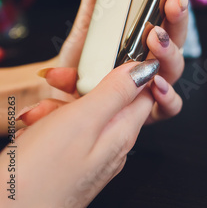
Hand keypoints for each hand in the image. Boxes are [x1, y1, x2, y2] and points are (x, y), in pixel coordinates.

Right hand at [0, 59, 160, 206]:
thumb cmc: (40, 176)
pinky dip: (50, 122)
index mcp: (123, 132)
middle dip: (83, 85)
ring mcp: (93, 154)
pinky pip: (68, 131)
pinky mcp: (72, 161)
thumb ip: (116, 93)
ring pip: (85, 113)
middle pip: (111, 99)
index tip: (108, 57)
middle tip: (58, 79)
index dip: (130, 70)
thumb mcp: (82, 121)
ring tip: (37, 111)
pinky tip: (33, 126)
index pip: (145, 92)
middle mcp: (113, 144)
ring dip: (60, 104)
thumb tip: (146, 70)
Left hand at [17, 0, 195, 126]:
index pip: (173, 8)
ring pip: (177, 66)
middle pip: (180, 34)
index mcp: (149, 33)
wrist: (65, 96)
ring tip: (155, 37)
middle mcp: (157, 56)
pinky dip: (166, 97)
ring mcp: (156, 81)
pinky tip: (156, 86)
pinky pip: (170, 106)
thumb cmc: (85, 59)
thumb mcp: (91, 18)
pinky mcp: (150, 108)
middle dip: (179, 14)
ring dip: (169, 50)